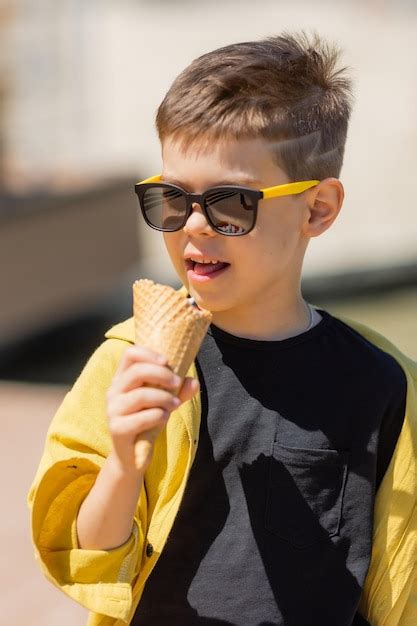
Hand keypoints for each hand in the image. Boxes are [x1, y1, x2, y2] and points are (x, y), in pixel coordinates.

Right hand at [106, 345, 198, 472]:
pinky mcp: (117, 428)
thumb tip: (194, 383)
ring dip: (164, 398)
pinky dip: (159, 415)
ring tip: (175, 404)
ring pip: (141, 395)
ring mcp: (112, 410)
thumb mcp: (164, 402)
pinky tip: (164, 417)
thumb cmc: (148, 421)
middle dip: (162, 375)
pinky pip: (143, 417)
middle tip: (177, 383)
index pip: (130, 354)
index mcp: (122, 379)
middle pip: (136, 371)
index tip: (167, 362)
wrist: (134, 455)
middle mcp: (113, 391)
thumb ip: (179, 391)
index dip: (149, 353)